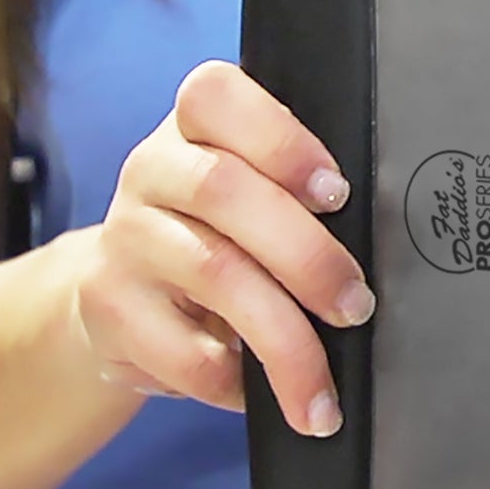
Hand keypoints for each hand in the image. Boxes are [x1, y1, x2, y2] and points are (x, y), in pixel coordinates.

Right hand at [73, 61, 373, 437]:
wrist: (117, 293)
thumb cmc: (218, 233)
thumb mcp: (253, 192)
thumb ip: (299, 192)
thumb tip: (381, 239)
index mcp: (195, 123)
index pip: (217, 95)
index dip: (281, 140)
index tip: (337, 194)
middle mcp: (151, 168)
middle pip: (224, 192)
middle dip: (305, 254)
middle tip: (356, 304)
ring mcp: (125, 236)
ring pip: (212, 273)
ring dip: (284, 337)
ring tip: (324, 387)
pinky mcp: (108, 307)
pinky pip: (182, 349)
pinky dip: (234, 380)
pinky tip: (262, 393)